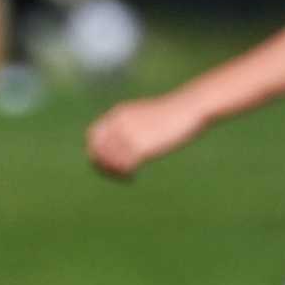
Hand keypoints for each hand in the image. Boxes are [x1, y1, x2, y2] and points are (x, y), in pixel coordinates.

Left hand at [86, 91, 205, 179]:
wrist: (191, 107)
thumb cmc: (174, 113)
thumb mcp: (147, 114)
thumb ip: (133, 123)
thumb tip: (128, 136)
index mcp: (119, 114)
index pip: (92, 135)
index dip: (96, 151)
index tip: (108, 161)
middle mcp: (119, 124)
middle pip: (97, 150)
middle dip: (102, 165)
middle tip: (116, 174)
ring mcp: (129, 134)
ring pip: (108, 160)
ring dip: (113, 172)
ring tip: (126, 176)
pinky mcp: (142, 146)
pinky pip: (123, 165)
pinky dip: (124, 174)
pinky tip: (133, 177)